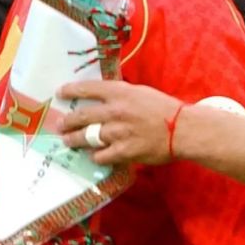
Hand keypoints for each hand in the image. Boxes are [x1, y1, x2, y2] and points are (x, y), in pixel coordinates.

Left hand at [57, 79, 181, 164]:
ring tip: (69, 141)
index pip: (88, 88)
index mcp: (121, 93)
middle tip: (61, 124)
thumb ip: (122, 95)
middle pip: (81, 116)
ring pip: (86, 137)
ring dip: (75, 140)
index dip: (71, 90)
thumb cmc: (166, 108)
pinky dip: (96, 156)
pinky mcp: (124, 151)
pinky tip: (95, 155)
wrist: (184, 129)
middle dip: (67, 121)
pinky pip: (101, 156)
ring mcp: (118, 133)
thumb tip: (104, 99)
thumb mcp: (142, 93)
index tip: (60, 93)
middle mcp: (115, 111)